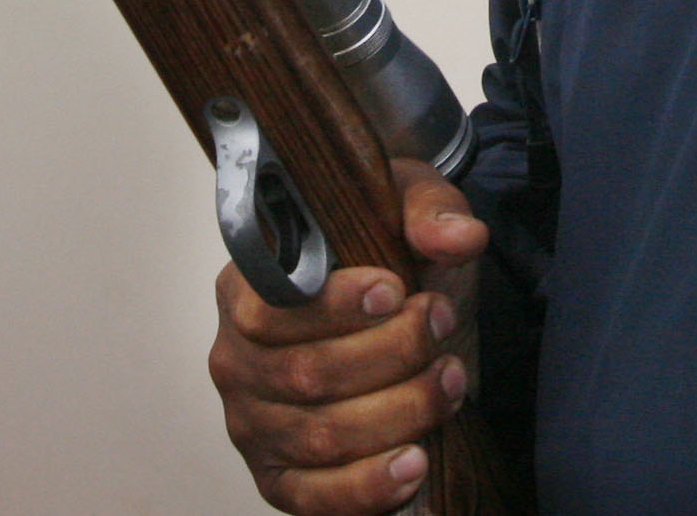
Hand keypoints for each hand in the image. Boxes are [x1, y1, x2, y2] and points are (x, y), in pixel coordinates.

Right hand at [206, 159, 489, 512]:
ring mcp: (252, 426)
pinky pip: (314, 497)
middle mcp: (235, 360)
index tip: (397, 291)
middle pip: (306, 373)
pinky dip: (368, 486)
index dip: (336, 304)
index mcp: (245, 289)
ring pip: (321, 435)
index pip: (272, 305)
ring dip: (400, 411)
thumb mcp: (405, 215)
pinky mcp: (278, 480)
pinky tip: (414, 463)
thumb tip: (461, 236)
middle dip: (392, 353)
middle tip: (445, 326)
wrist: (397, 320)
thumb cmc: (388, 265)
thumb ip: (429, 210)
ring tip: (452, 382)